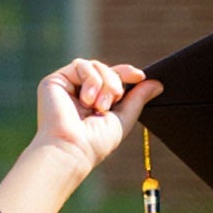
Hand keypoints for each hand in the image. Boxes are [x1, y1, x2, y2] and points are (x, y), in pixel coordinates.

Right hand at [30, 60, 157, 180]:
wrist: (73, 147)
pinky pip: (81, 65)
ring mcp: (68, 85)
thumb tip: (158, 84)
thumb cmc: (97, 141)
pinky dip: (91, 80)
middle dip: (116, 83)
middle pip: (106, 69)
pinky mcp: (55, 80)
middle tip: (113, 102)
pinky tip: (87, 100)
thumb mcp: (124, 118)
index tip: (140, 76)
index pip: (113, 78)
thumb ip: (138, 99)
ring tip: (100, 106)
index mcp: (96, 100)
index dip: (127, 73)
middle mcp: (81, 92)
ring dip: (105, 83)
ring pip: (95, 65)